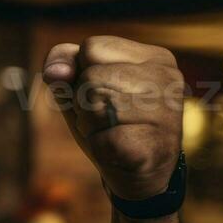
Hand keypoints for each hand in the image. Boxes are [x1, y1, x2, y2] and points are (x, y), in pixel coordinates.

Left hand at [42, 35, 182, 200]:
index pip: (92, 47)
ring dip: (90, 123)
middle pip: (91, 75)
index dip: (81, 73)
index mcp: (154, 57)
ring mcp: (164, 112)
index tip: (102, 93)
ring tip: (114, 132)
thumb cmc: (109, 123)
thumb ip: (64, 65)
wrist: (139, 176)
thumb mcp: (81, 87)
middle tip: (107, 118)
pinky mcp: (152, 145)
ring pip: (94, 104)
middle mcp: (167, 79)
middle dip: (84, 101)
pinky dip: (98, 146)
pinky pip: (99, 137)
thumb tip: (55, 72)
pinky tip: (119, 151)